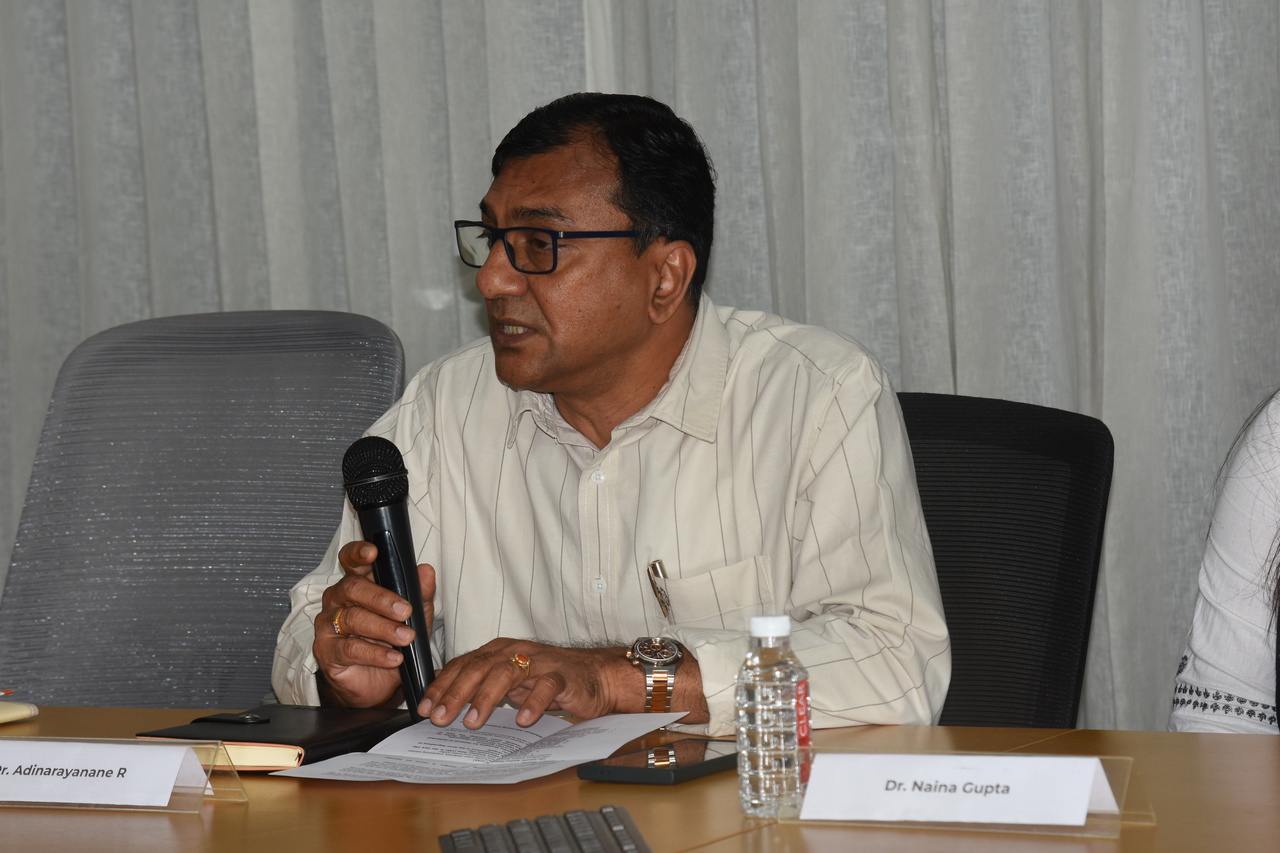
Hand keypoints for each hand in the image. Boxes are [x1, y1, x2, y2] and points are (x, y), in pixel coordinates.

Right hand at [313, 540, 435, 708]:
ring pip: (353, 618)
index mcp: (357, 584)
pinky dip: (375, 653)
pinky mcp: (327, 651)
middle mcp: (338, 600)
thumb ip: (420, 593)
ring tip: (406, 637)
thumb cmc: (391, 641)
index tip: (373, 553)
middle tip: (405, 610)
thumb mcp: (413, 615)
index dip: (358, 553)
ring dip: (383, 628)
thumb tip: (426, 571)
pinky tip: (393, 657)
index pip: (351, 561)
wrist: (378, 682)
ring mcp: (329, 625)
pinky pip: (349, 648)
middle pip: (353, 588)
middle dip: (382, 598)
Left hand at [420, 640, 635, 728]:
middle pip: (480, 668)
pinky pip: (547, 686)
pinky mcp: (563, 675)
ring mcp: (540, 662)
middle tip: (439, 718)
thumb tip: (442, 697)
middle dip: (456, 693)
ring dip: (486, 698)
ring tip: (472, 721)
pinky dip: (533, 702)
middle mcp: (516, 652)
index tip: (424, 708)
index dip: (442, 685)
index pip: (463, 664)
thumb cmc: (549, 679)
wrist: (596, 676)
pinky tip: (522, 720)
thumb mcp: (510, 680)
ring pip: (507, 674)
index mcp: (499, 651)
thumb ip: (481, 684)